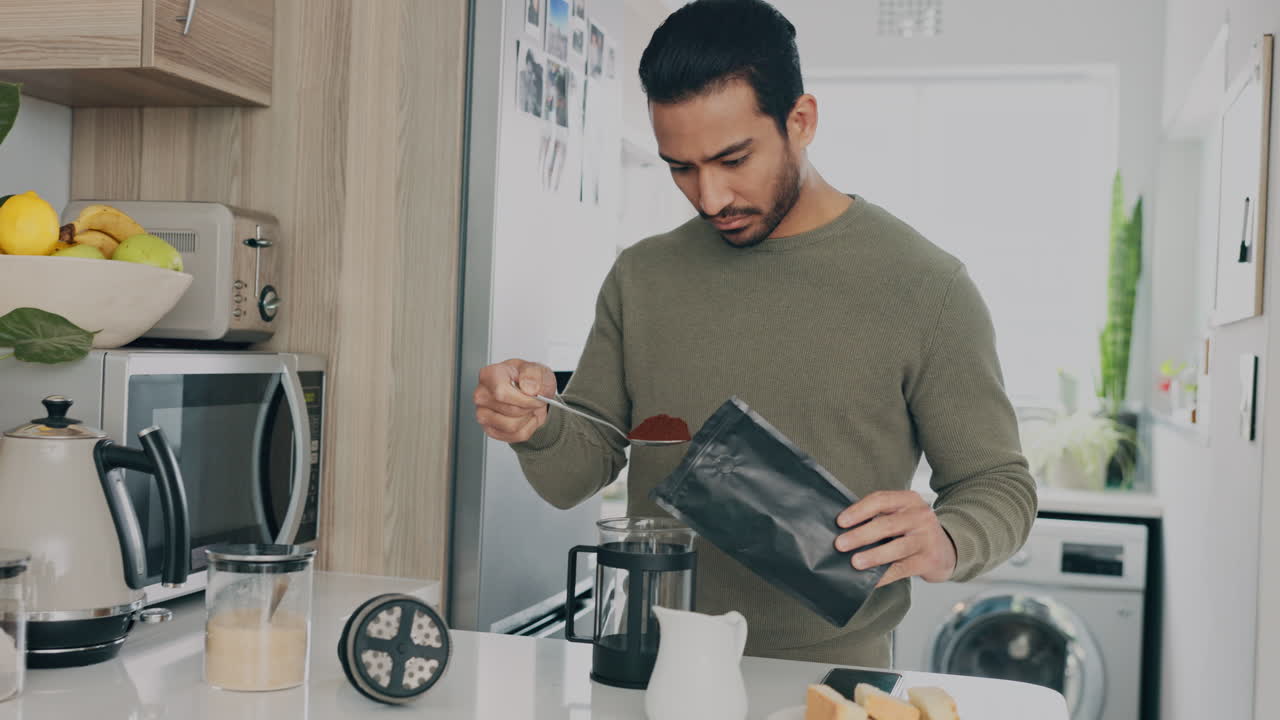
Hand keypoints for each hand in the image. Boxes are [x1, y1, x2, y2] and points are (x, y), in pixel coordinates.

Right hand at [473, 359, 557, 442]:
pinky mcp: (489, 429)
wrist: (530, 391)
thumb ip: (534, 375)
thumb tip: (529, 388)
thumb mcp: (537, 370)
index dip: (523, 399)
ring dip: (528, 419)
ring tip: (529, 408)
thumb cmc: (529, 379)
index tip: (536, 396)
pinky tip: (526, 417)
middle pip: (510, 410)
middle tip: (535, 400)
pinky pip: (513, 436)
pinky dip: (526, 429)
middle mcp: (482, 394)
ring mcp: (483, 413)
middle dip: (529, 408)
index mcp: (490, 375)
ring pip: (511, 426)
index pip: (501, 392)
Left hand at [833, 491, 956, 587]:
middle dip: (861, 535)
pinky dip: (884, 575)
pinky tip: (871, 581)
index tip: (840, 522)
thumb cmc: (914, 531)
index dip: (859, 511)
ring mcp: (927, 538)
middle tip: (841, 544)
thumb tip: (844, 530)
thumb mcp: (902, 515)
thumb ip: (879, 517)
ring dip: (873, 555)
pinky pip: (903, 568)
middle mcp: (921, 516)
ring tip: (855, 562)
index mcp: (909, 500)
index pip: (881, 500)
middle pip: (887, 524)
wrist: (948, 550)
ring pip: (897, 547)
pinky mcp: (929, 560)